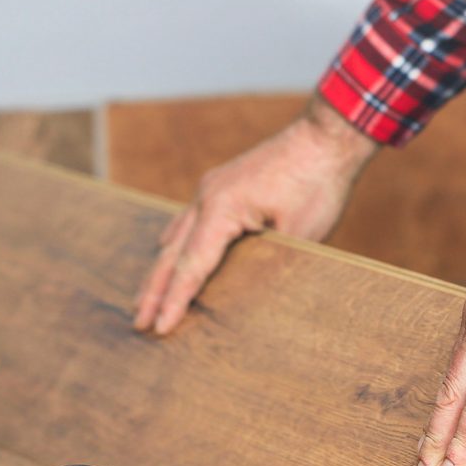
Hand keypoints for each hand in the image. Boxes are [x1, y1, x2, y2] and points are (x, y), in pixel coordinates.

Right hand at [134, 95, 377, 334]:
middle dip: (154, 291)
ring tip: (145, 300)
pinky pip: (190, 220)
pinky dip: (177, 245)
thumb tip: (248, 291)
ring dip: (161, 270)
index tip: (160, 328)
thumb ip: (268, 263)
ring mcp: (212, 188)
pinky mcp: (223, 185)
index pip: (191, 267)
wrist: (326, 137)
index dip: (174, 301)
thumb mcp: (298, 236)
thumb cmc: (317, 185)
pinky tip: (168, 255)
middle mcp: (207, 197)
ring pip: (176, 237)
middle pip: (172, 254)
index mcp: (221, 209)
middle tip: (139, 323)